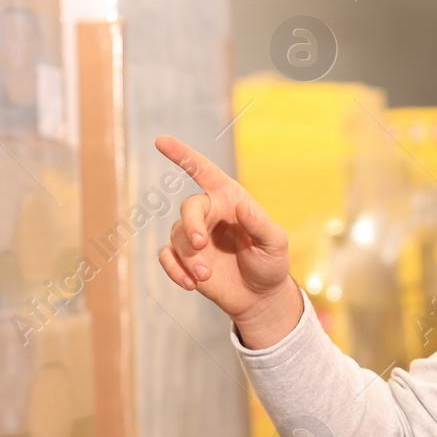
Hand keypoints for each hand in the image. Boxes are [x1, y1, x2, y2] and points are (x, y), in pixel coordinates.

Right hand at [155, 135, 301, 344]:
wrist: (260, 296)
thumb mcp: (275, 244)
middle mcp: (209, 213)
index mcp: (229, 200)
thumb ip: (261, 224)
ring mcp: (194, 236)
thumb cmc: (270, 263)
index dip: (183, 155)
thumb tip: (244, 206)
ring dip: (190, 258)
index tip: (161, 140)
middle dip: (192, 226)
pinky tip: (190, 284)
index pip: (204, 171)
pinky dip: (174, 270)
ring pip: (178, 237)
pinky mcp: (185, 258)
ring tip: (206, 277)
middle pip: (188, 208)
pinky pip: (167, 256)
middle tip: (200, 246)